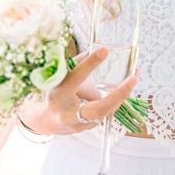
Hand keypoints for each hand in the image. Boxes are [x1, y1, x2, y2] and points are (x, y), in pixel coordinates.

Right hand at [17, 47, 137, 135]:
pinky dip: (113, 101)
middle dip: (118, 95)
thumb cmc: (52, 92)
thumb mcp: (59, 75)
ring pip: (105, 111)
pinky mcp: (85, 129)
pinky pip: (103, 114)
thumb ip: (77, 63)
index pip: (76, 76)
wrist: (41, 120)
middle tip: (133, 79)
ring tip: (133, 78)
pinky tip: (122, 90)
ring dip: (120, 96)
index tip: (105, 50)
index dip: (91, 63)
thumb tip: (96, 45)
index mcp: (58, 94)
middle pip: (98, 107)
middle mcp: (68, 112)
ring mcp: (78, 125)